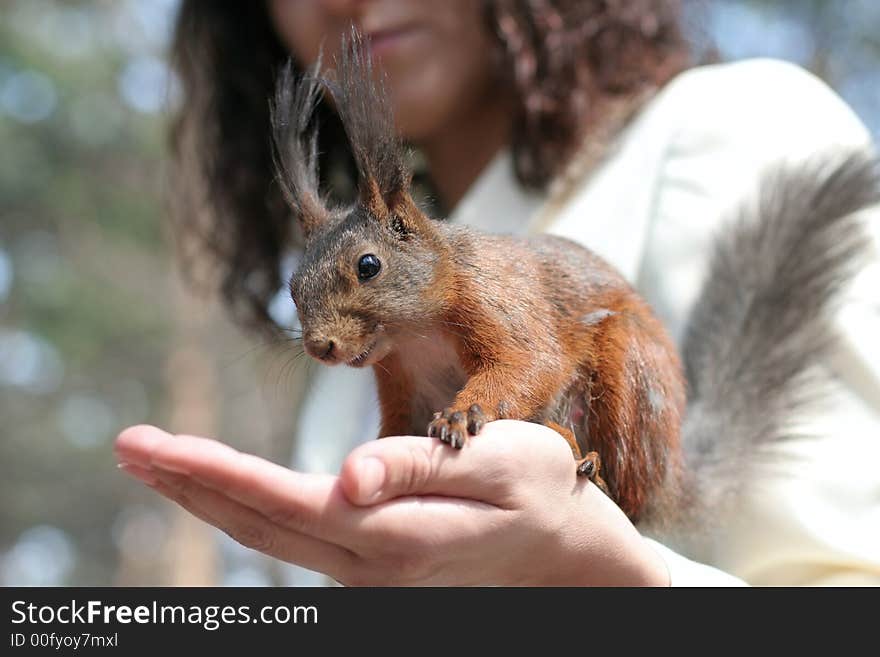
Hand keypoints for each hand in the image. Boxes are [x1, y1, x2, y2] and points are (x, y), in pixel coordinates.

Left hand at [114, 421, 668, 585]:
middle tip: (127, 446)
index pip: (284, 501)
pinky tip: (223, 490)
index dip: (216, 472)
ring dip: (208, 497)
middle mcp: (369, 565)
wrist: (565, 554)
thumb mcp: (497, 461)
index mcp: (394, 534)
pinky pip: (293, 540)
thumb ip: (421, 467)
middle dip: (189, 482)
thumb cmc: (538, 490)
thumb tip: (348, 476)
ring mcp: (367, 575)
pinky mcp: (371, 569)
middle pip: (259, 525)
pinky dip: (247, 511)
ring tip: (157, 461)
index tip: (155, 445)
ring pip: (269, 537)